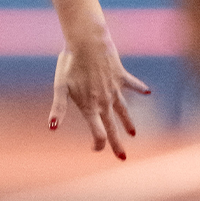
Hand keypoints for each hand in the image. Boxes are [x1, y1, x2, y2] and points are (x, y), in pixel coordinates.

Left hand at [48, 33, 151, 159]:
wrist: (88, 42)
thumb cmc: (70, 64)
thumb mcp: (60, 87)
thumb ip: (58, 108)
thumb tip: (52, 128)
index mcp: (90, 106)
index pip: (98, 133)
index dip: (98, 144)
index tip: (95, 149)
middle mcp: (105, 101)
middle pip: (113, 127)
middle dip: (117, 144)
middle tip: (123, 158)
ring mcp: (115, 89)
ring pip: (124, 110)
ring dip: (128, 122)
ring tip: (133, 133)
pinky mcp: (121, 76)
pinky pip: (132, 85)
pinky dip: (140, 89)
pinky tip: (148, 93)